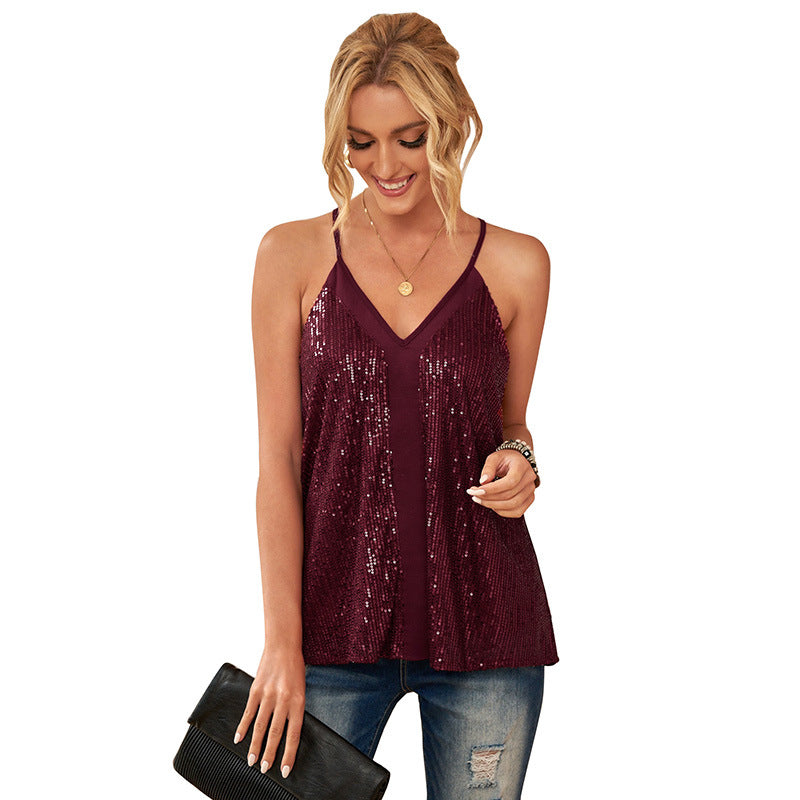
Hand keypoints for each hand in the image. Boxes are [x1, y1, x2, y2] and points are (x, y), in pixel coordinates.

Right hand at [233, 643, 305, 778]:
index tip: (285, 770)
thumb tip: (286, 733)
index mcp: (298, 701)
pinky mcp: (256, 689)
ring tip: (251, 760)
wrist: (283, 645)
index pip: (293, 734)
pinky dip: (243, 727)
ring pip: (260, 726)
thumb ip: (294, 709)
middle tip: (264, 769)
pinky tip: (239, 739)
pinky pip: (248, 712)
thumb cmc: (295, 668)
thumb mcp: (301, 689)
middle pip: (275, 733)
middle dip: (269, 754)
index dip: (288, 754)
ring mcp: (268, 694)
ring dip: (255, 745)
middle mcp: (283, 700)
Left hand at [466, 449, 536, 517]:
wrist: (519, 460)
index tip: (477, 490)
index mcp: (522, 466)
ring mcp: (531, 491)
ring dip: (493, 506)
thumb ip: (488, 468)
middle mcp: (529, 479)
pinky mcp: (529, 499)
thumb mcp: (495, 457)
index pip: (510, 482)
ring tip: (479, 500)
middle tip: (473, 494)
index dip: (492, 489)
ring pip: (513, 505)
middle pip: (510, 495)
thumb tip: (482, 482)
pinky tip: (491, 505)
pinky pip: (517, 512)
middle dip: (488, 498)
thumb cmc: (505, 458)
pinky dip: (502, 511)